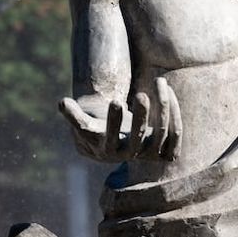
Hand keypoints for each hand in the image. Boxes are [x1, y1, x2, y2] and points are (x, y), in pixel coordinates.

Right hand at [58, 77, 182, 161]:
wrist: (120, 145)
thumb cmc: (99, 127)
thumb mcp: (84, 122)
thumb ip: (73, 114)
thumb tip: (62, 102)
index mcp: (108, 150)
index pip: (111, 138)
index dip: (113, 121)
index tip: (114, 101)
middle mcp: (131, 156)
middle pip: (139, 137)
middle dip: (141, 115)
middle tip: (141, 94)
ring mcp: (151, 155)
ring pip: (162, 132)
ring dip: (163, 105)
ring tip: (159, 80)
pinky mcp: (167, 153)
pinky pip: (175, 133)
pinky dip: (174, 111)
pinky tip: (168, 91)